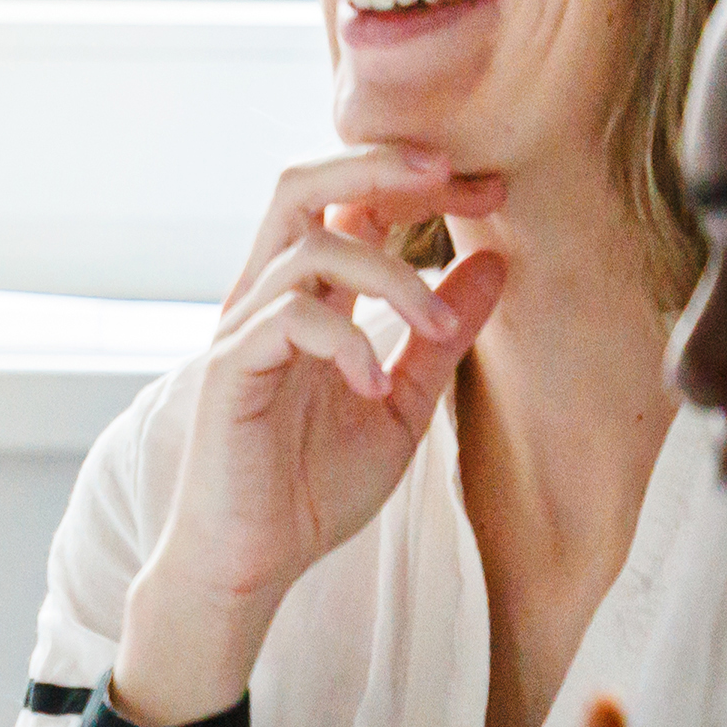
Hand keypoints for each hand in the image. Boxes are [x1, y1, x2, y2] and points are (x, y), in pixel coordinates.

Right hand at [112, 148, 509, 726]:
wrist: (254, 562)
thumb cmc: (312, 488)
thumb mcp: (404, 403)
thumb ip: (441, 336)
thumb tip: (497, 262)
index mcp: (307, 299)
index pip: (351, 203)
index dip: (419, 181)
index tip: (492, 190)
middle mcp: (267, 300)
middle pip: (301, 183)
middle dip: (378, 165)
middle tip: (450, 176)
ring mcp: (242, 332)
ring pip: (310, 246)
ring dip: (391, 275)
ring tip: (438, 324)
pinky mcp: (229, 371)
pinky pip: (289, 317)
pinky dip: (346, 339)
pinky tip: (373, 384)